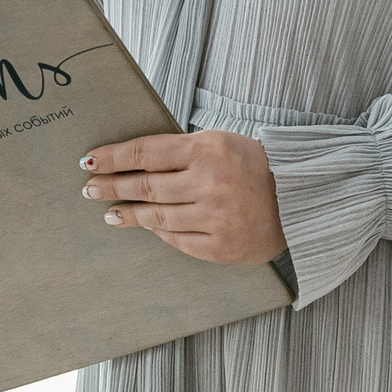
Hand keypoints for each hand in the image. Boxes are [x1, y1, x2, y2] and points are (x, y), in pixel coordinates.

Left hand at [79, 130, 287, 263]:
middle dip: (111, 187)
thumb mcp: (222, 144)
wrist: (302, 200)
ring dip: (128, 214)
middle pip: (145, 186)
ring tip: (109, 212)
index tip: (89, 160)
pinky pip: (176, 239)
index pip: (146, 152)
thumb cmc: (257, 167)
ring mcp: (215, 217)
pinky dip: (158, 232)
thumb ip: (181, 153)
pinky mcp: (220, 246)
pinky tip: (145, 226)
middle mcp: (210, 183)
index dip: (113, 157)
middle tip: (89, 188)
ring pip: (156, 216)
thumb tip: (132, 163)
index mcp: (208, 149)